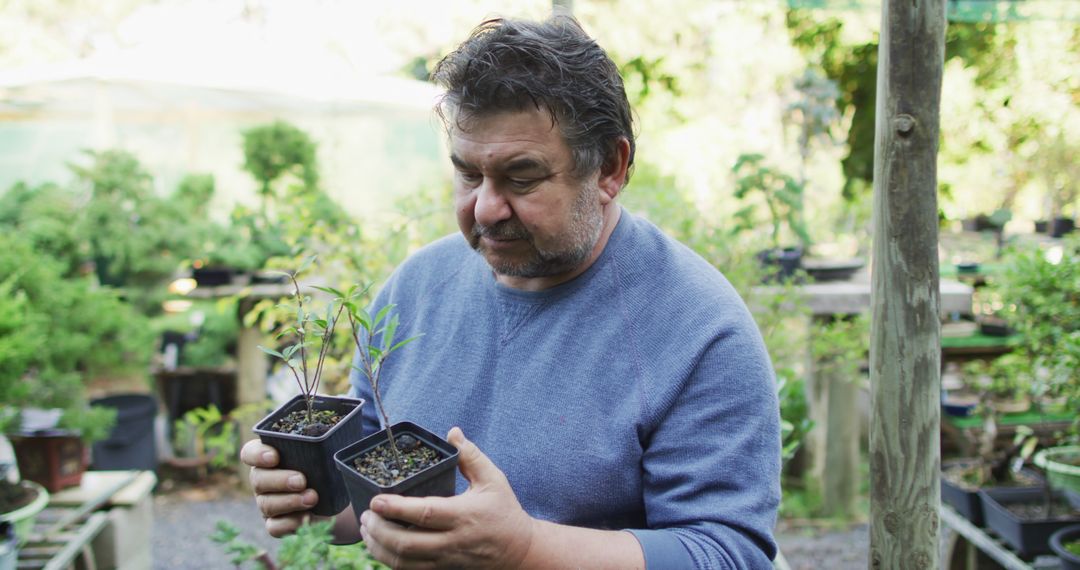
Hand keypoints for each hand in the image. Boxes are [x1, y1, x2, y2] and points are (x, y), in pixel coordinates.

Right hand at [239, 438, 325, 536]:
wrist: (330, 500)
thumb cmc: (322, 467)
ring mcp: (266, 503)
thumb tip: (340, 429)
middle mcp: (262, 480)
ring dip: (290, 501)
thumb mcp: (323, 453)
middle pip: (258, 479)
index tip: (274, 456)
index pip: (250, 453)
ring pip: (267, 503)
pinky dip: (290, 523)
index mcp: (267, 457)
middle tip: (302, 480)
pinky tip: (306, 518)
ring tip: (312, 498)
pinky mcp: (275, 524)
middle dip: (280, 480)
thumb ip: (322, 442)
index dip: (258, 455)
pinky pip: (274, 526)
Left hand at [359, 427, 535, 568]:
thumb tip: (452, 432)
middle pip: (407, 544)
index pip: (424, 514)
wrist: (519, 551)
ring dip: (379, 548)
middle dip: (379, 531)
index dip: (396, 508)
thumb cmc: (504, 511)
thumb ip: (470, 456)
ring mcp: (446, 560)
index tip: (376, 500)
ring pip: (404, 562)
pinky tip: (380, 547)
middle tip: (365, 515)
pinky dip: (390, 561)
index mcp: (463, 515)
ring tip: (367, 531)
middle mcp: (452, 541)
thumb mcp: (493, 479)